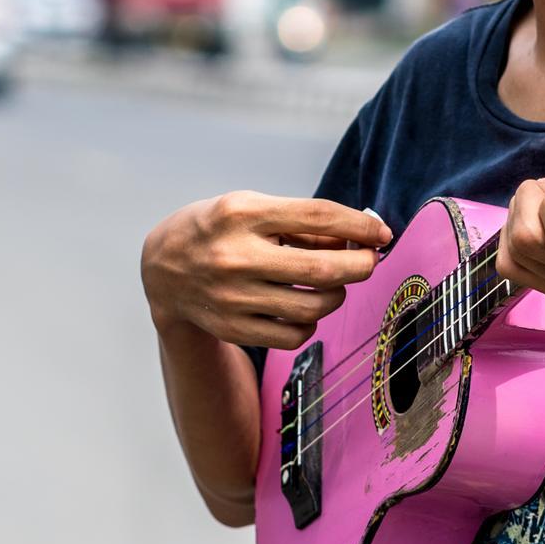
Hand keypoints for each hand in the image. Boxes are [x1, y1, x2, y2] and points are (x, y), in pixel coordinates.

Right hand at [142, 192, 391, 348]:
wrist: (162, 268)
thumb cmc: (219, 230)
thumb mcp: (251, 208)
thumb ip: (301, 224)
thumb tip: (359, 239)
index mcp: (242, 214)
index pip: (318, 217)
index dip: (359, 225)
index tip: (382, 232)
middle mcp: (236, 256)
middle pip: (323, 269)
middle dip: (361, 266)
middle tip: (369, 261)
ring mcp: (233, 296)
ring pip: (314, 306)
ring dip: (337, 295)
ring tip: (332, 284)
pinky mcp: (233, 328)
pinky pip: (294, 334)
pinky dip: (310, 322)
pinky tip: (304, 308)